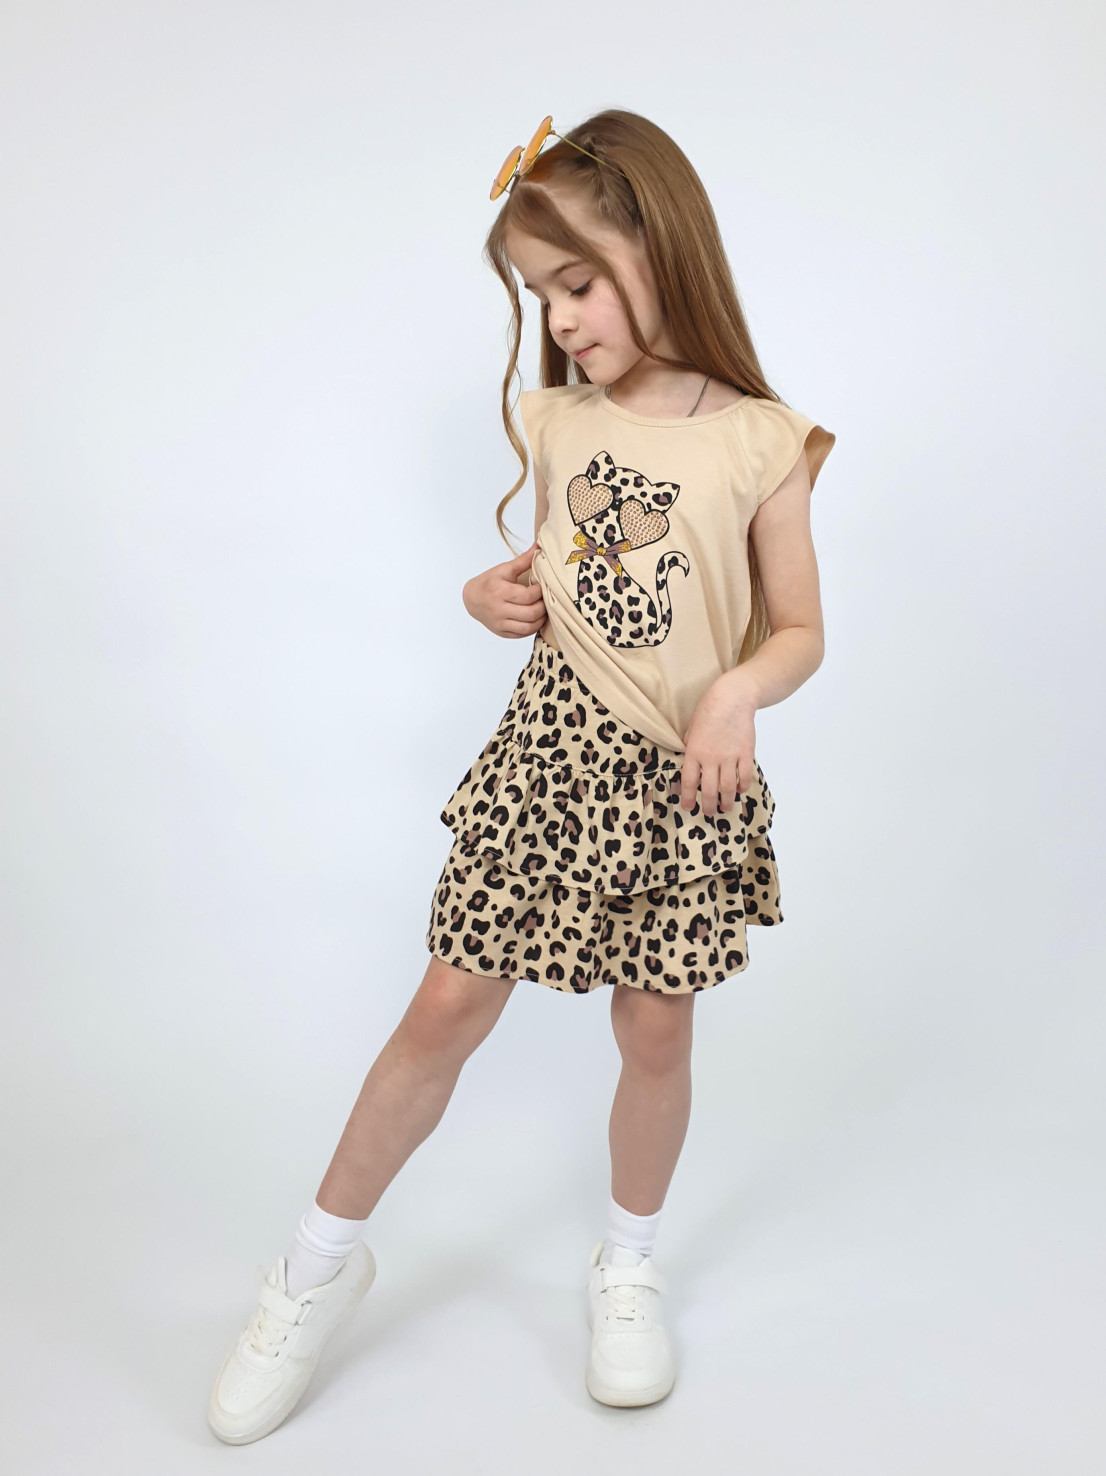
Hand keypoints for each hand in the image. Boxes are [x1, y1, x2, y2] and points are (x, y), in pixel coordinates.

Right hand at [463, 542, 546, 637]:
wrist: (471, 599)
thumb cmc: (489, 582)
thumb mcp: (504, 569)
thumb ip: (523, 560)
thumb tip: (539, 545)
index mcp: (500, 591)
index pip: (528, 595)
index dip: (540, 591)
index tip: (542, 585)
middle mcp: (499, 609)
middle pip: (531, 613)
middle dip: (543, 606)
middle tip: (546, 598)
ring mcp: (500, 623)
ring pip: (529, 627)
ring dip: (540, 619)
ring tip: (543, 609)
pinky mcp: (502, 632)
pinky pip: (522, 634)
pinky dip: (532, 627)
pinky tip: (535, 618)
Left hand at [676, 674, 757, 814]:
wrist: (733, 698)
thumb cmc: (709, 710)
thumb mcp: (692, 728)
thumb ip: (690, 747)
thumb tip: (689, 762)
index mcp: (694, 751)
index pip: (688, 781)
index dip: (687, 798)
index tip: (688, 807)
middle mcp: (711, 758)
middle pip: (709, 790)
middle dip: (708, 806)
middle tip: (708, 813)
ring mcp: (730, 757)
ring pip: (728, 788)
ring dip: (726, 801)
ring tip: (725, 808)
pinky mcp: (746, 754)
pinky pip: (744, 777)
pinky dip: (742, 787)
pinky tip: (739, 790)